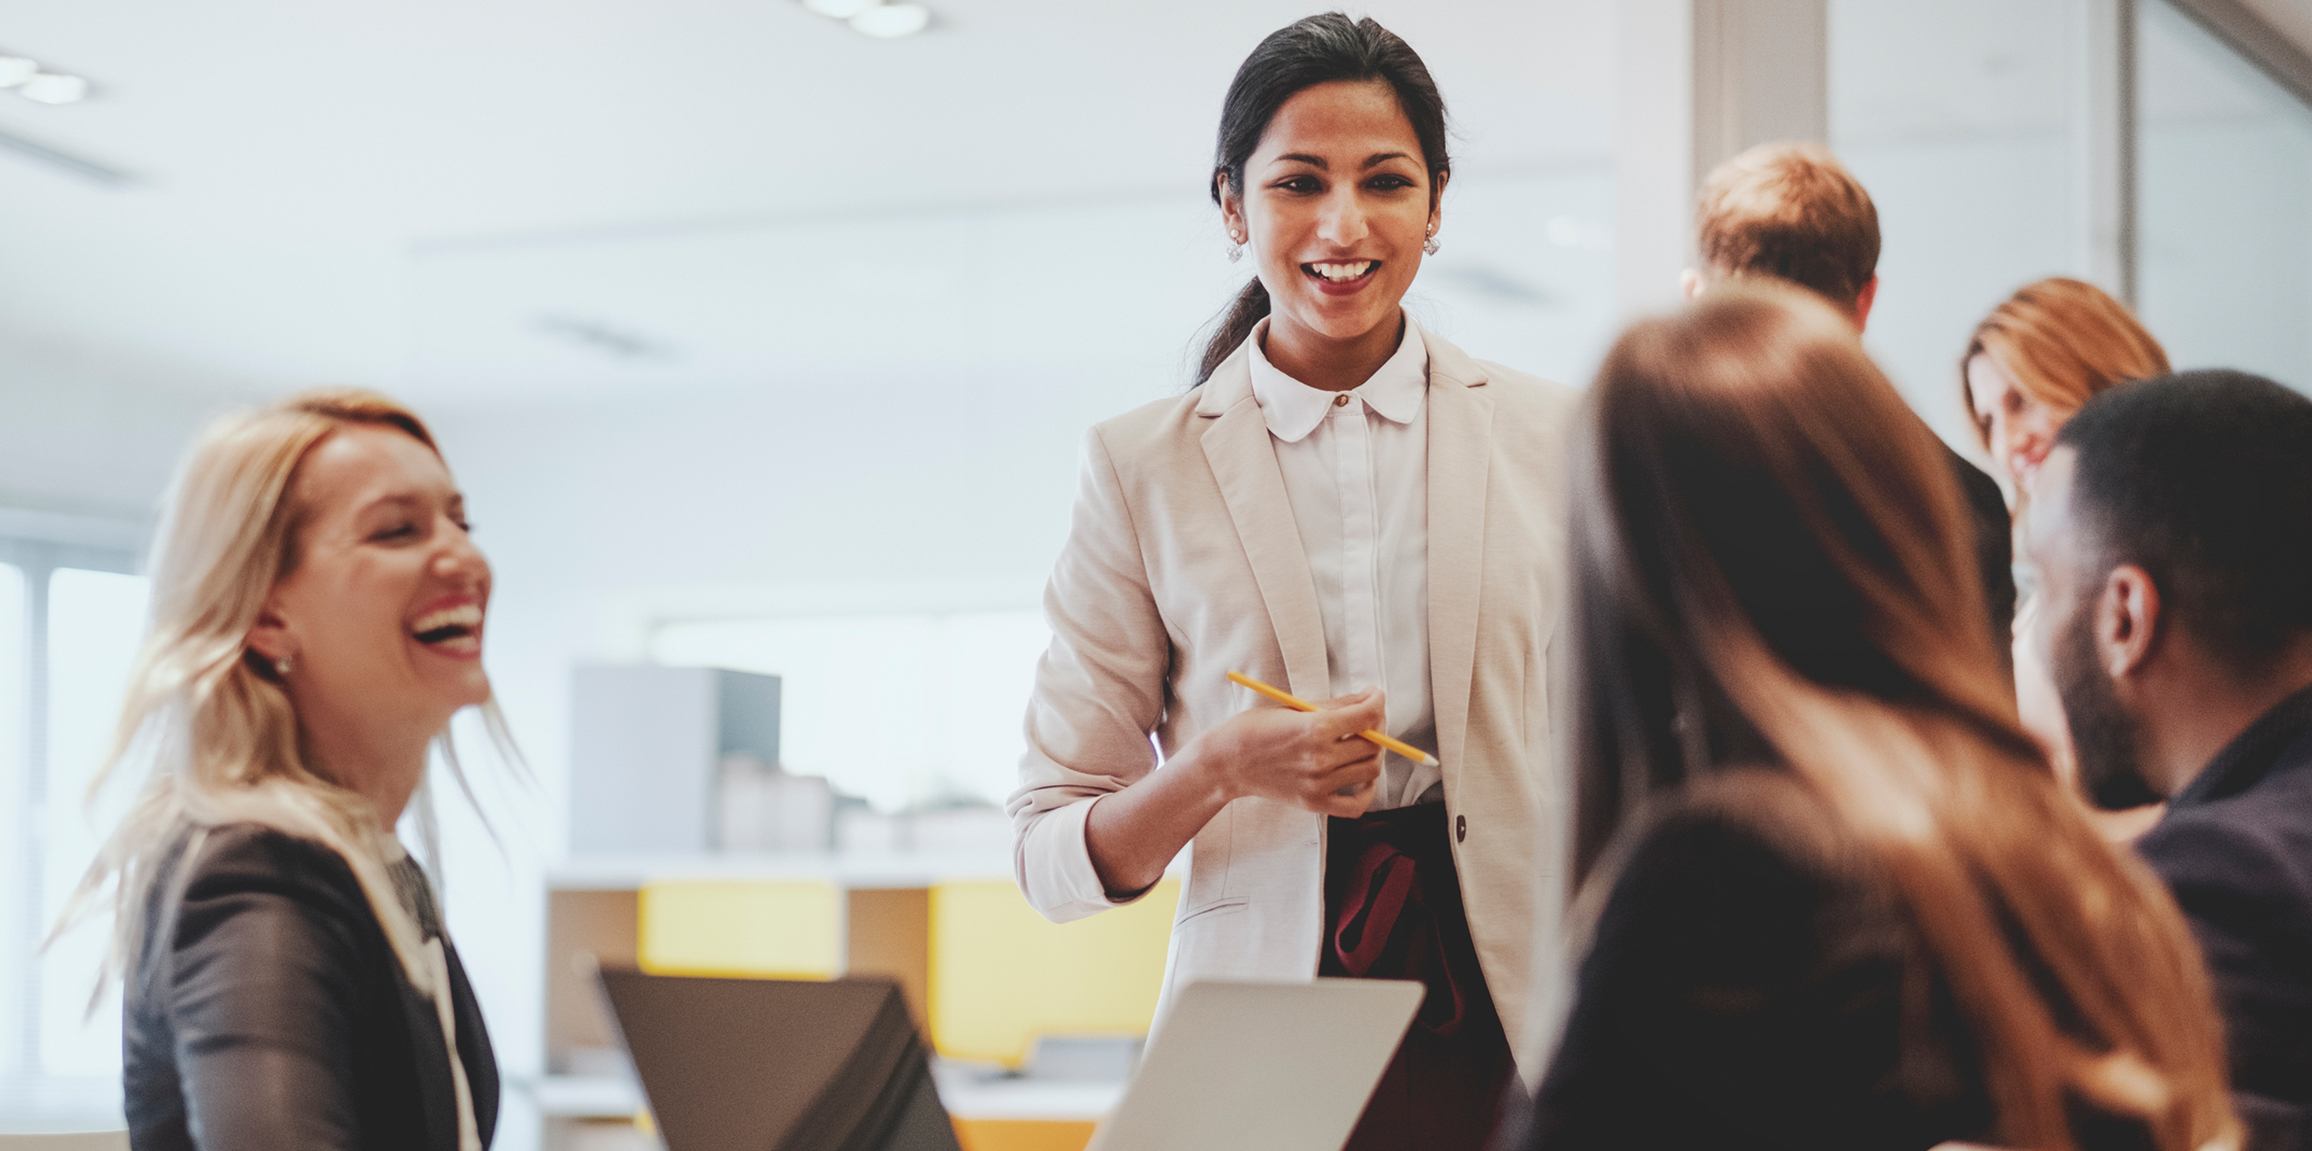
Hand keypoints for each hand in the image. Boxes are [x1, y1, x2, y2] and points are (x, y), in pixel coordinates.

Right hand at [1195, 687, 1385, 817]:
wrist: (1226, 762)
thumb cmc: (1254, 730)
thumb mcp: (1294, 708)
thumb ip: (1335, 705)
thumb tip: (1368, 700)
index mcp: (1315, 729)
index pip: (1366, 715)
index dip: (1377, 701)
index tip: (1375, 696)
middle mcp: (1320, 758)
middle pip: (1372, 743)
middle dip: (1377, 726)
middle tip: (1368, 718)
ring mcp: (1319, 784)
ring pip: (1370, 770)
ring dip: (1373, 754)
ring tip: (1362, 744)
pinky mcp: (1314, 803)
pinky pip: (1356, 805)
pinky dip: (1367, 792)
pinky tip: (1361, 777)